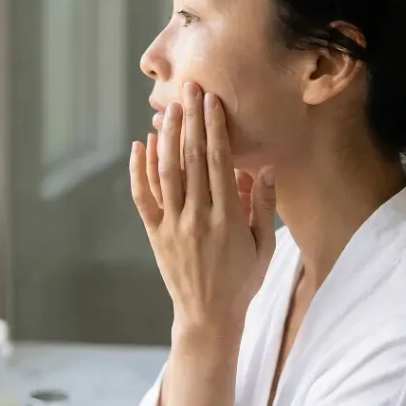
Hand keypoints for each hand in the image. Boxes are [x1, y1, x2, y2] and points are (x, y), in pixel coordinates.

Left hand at [130, 82, 276, 337]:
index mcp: (227, 218)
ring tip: (168, 109)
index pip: (218, 162)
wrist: (208, 316)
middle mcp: (197, 217)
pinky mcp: (155, 233)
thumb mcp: (264, 246)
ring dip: (166, 137)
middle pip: (191, 158)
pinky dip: (139, 170)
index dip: (215, 128)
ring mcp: (172, 225)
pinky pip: (143, 197)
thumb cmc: (242, 280)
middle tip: (191, 90)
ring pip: (166, 172)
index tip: (213, 102)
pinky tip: (140, 145)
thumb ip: (263, 206)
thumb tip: (266, 168)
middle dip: (191, 120)